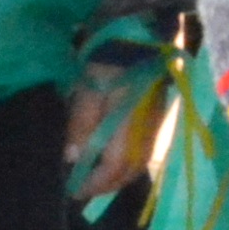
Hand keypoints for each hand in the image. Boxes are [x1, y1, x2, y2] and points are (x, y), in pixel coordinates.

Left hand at [64, 52, 163, 198]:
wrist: (140, 39)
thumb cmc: (109, 65)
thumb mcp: (87, 92)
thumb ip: (81, 126)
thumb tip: (73, 157)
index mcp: (126, 134)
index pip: (111, 171)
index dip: (93, 184)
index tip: (74, 190)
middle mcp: (144, 138)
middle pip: (127, 174)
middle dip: (105, 185)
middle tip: (83, 187)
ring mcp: (153, 129)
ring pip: (136, 165)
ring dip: (117, 176)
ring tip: (96, 176)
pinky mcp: (156, 120)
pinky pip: (141, 154)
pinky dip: (126, 163)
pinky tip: (112, 157)